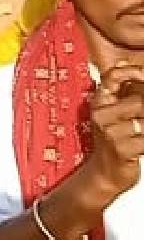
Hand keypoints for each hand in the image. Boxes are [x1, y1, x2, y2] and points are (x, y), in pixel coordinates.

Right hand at [82, 64, 143, 206]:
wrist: (104, 175)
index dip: (133, 72)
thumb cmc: (114, 143)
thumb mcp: (113, 114)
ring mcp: (109, 132)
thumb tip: (125, 65)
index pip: (113, 76)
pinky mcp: (120, 149)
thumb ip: (121, 92)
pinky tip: (142, 146)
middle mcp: (100, 114)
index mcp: (99, 102)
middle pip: (138, 101)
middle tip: (141, 121)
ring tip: (141, 133)